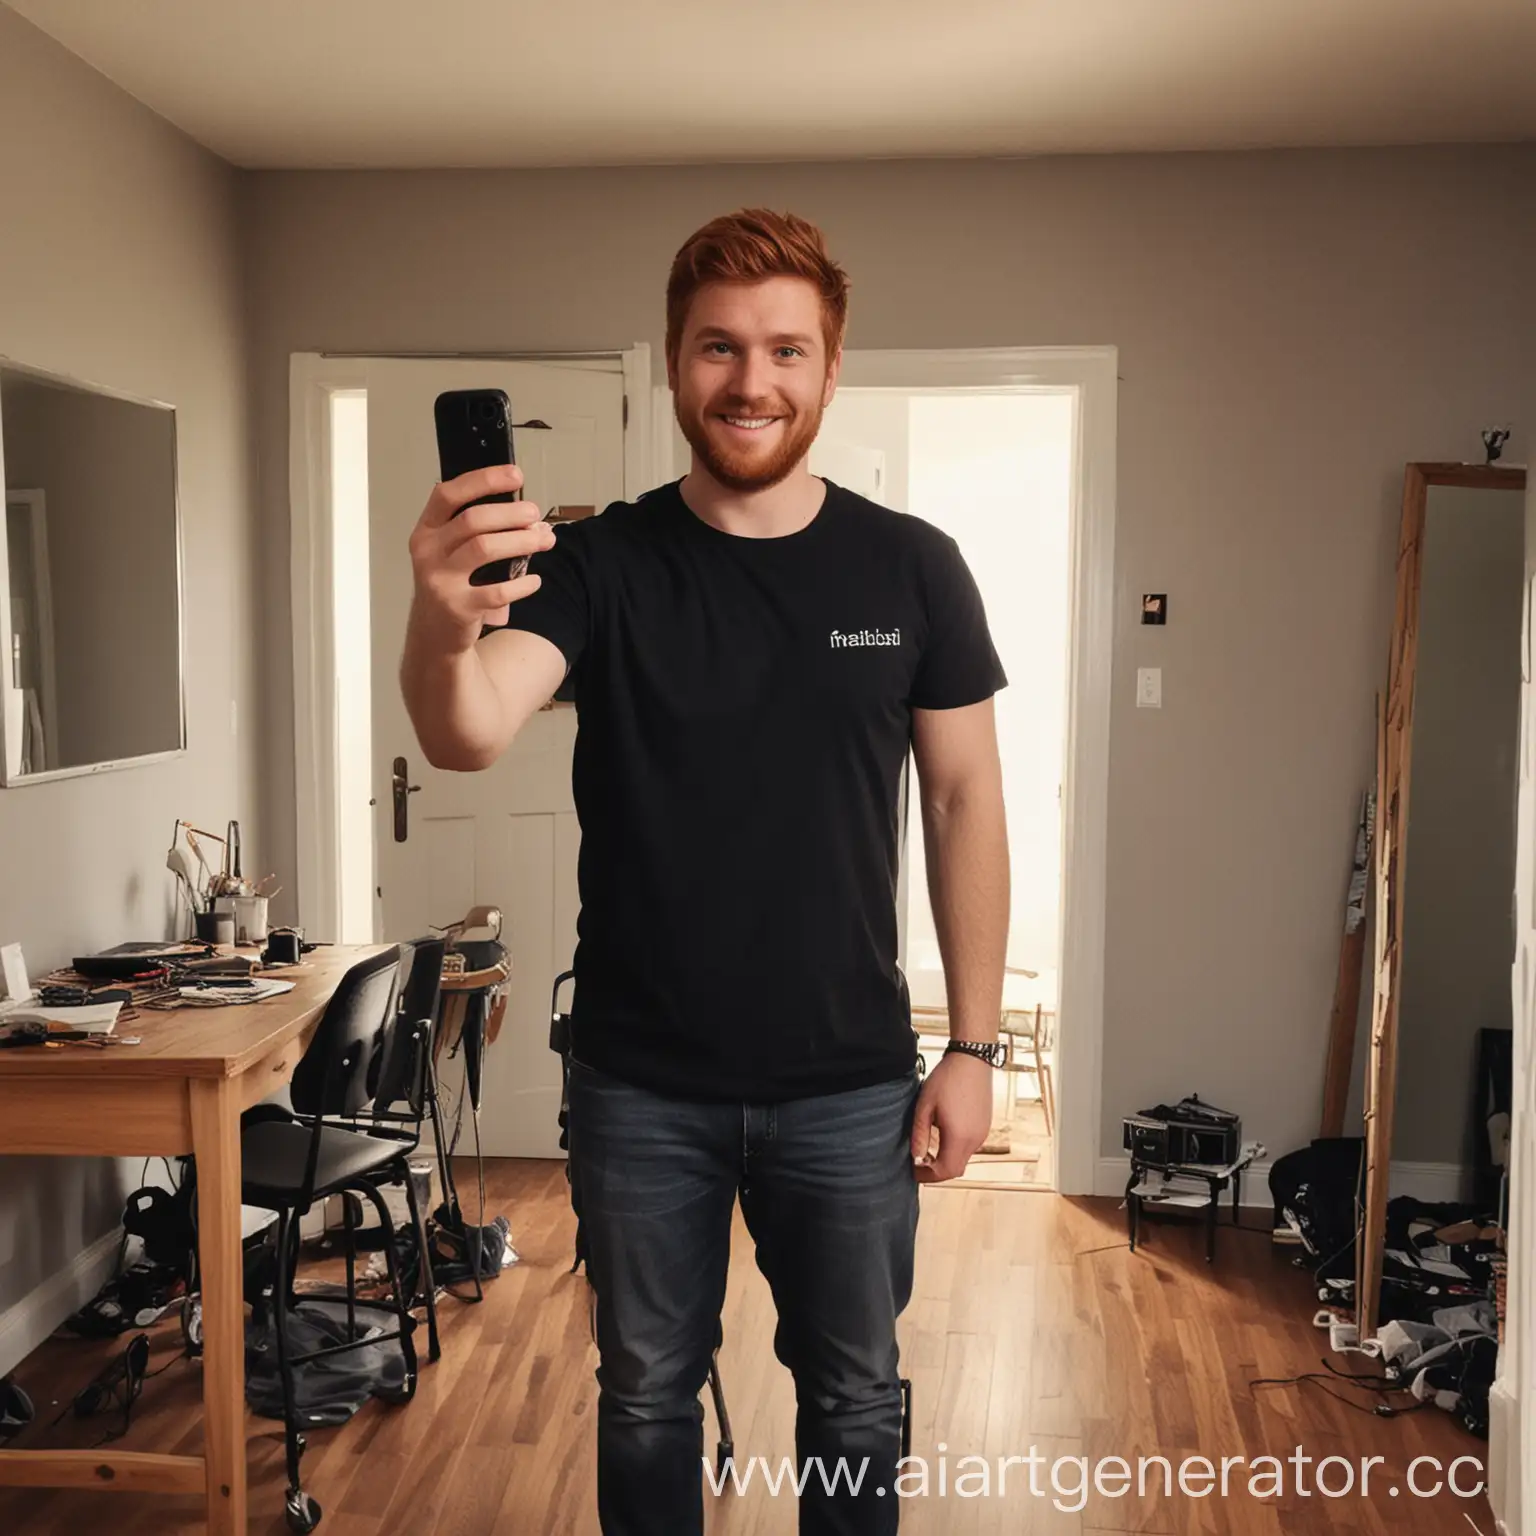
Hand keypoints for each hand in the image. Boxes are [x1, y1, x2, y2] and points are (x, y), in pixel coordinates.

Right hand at [407, 464, 556, 644]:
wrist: (435, 633)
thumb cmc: (450, 583)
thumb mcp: (452, 551)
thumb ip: (481, 530)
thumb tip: (530, 517)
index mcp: (427, 530)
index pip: (449, 494)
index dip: (484, 480)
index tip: (516, 476)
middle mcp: (428, 552)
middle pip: (473, 520)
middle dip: (511, 513)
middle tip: (535, 514)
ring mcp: (439, 580)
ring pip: (484, 548)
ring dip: (521, 541)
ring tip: (544, 540)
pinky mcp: (456, 608)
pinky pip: (497, 591)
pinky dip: (522, 584)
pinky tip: (535, 581)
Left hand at [909, 1052, 993, 1182]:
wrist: (972, 1059)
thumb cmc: (947, 1079)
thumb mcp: (925, 1106)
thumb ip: (919, 1135)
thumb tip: (915, 1158)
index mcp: (959, 1137)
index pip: (945, 1171)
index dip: (927, 1176)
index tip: (913, 1170)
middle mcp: (975, 1139)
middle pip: (956, 1169)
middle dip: (936, 1171)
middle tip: (918, 1162)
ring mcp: (983, 1133)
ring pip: (963, 1158)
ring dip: (946, 1159)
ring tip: (928, 1147)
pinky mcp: (985, 1125)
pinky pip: (970, 1146)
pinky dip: (955, 1148)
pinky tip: (943, 1134)